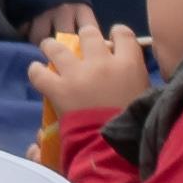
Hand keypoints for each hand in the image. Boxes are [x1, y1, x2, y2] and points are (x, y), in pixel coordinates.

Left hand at [29, 23, 155, 126]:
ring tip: (48, 47)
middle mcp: (102, 62)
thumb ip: (137, 81)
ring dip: (52, 47)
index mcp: (129, 64)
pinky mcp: (59, 89)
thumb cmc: (136, 126)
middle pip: (89, 34)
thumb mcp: (145, 98)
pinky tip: (37, 71)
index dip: (117, 33)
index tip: (113, 38)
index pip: (123, 34)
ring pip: (58, 48)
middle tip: (81, 46)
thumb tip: (130, 74)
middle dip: (84, 37)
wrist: (114, 149)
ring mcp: (78, 74)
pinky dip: (36, 71)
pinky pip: (40, 73)